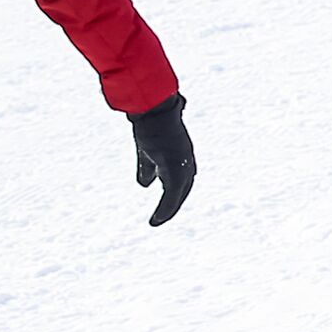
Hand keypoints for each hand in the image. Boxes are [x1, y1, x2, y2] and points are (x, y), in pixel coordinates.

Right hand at [127, 95, 194, 227]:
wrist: (152, 110)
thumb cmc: (150, 125)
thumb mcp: (147, 151)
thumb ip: (147, 168)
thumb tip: (145, 185)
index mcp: (180, 155)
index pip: (182, 178)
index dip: (175, 192)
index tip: (167, 203)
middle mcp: (185, 161)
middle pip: (183, 188)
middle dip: (173, 203)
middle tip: (162, 217)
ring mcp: (182, 164)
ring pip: (179, 194)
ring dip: (169, 209)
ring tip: (158, 220)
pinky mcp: (175, 168)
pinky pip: (172, 195)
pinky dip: (166, 208)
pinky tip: (158, 217)